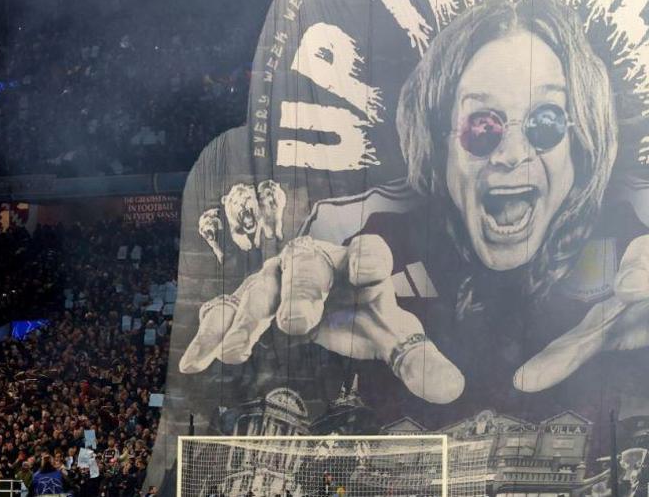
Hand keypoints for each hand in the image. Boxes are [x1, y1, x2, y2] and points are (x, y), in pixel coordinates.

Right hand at [178, 234, 464, 403]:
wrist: (332, 298)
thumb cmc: (366, 312)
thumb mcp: (393, 334)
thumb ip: (418, 359)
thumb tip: (452, 391)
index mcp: (360, 263)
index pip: (369, 255)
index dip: (368, 261)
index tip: (366, 274)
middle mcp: (316, 261)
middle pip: (307, 268)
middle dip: (300, 293)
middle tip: (296, 324)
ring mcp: (278, 277)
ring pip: (261, 290)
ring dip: (248, 321)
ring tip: (237, 354)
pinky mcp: (251, 298)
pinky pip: (228, 313)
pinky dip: (212, 336)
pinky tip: (196, 361)